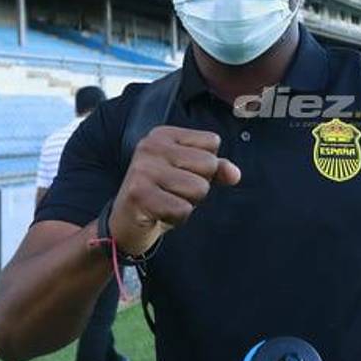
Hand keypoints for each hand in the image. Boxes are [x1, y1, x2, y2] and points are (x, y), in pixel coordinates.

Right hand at [108, 126, 240, 256]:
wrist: (125, 225)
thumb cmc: (162, 196)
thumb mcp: (191, 176)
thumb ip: (216, 169)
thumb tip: (235, 174)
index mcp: (163, 135)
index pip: (212, 142)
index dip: (206, 166)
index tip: (180, 174)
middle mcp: (150, 146)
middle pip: (208, 164)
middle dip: (198, 187)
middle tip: (173, 193)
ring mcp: (142, 169)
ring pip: (199, 188)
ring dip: (187, 203)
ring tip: (166, 202)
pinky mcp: (138, 194)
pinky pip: (183, 209)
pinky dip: (177, 218)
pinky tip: (159, 214)